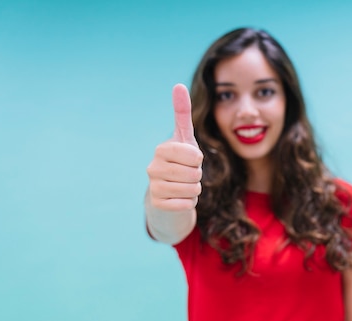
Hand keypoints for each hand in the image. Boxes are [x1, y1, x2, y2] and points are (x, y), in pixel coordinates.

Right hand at [147, 84, 203, 210]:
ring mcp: (153, 186)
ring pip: (192, 189)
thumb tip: (178, 84)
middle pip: (195, 173)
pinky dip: (189, 203)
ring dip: (194, 190)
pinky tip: (180, 198)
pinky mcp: (158, 204)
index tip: (190, 159)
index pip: (194, 155)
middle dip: (198, 175)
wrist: (169, 193)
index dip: (198, 159)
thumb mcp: (185, 138)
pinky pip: (185, 204)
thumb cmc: (181, 162)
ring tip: (184, 186)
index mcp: (162, 149)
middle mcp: (153, 167)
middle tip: (188, 174)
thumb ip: (182, 113)